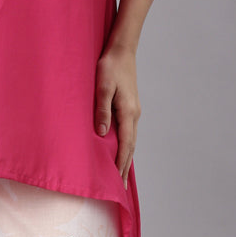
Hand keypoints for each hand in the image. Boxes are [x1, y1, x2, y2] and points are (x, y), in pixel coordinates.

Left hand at [94, 43, 139, 186]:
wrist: (121, 49)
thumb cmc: (110, 66)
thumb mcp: (102, 87)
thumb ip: (102, 110)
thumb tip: (102, 134)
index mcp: (128, 112)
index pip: (126, 145)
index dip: (121, 164)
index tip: (117, 181)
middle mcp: (134, 114)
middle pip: (130, 146)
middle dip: (125, 166)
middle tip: (120, 187)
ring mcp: (133, 110)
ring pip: (130, 139)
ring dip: (126, 157)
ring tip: (120, 173)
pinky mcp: (129, 106)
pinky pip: (128, 131)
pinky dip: (125, 145)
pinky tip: (120, 149)